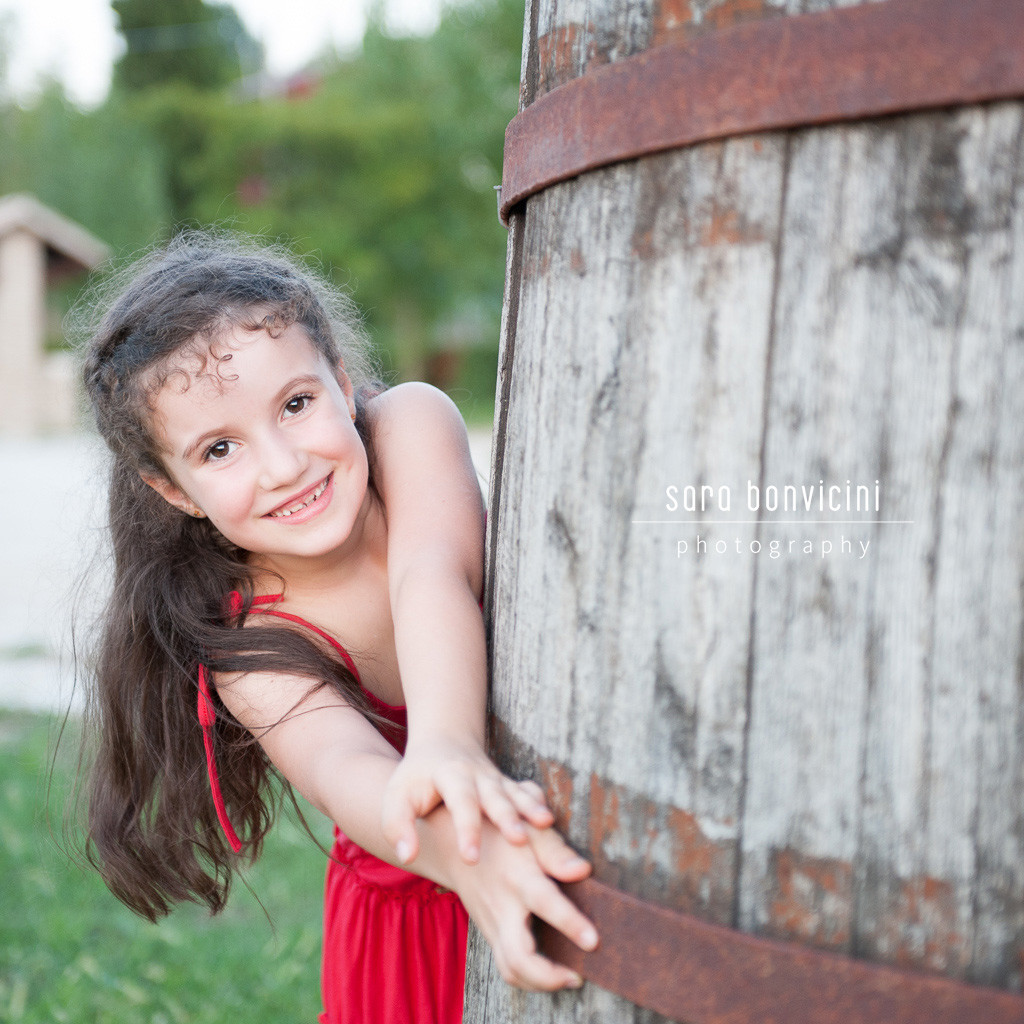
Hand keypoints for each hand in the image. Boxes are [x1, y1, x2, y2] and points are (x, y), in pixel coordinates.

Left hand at [381, 735, 554, 864]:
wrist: (444, 743)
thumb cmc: (416, 778)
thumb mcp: (396, 796)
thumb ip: (397, 825)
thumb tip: (407, 855)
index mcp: (449, 776)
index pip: (460, 802)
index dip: (466, 829)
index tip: (471, 858)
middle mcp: (478, 775)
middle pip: (495, 796)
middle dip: (508, 817)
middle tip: (519, 840)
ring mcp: (497, 780)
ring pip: (517, 794)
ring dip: (531, 808)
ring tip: (546, 825)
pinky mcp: (509, 787)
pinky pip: (528, 794)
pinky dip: (539, 804)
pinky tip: (550, 822)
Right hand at [448, 819, 598, 990]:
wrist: (453, 847)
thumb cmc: (500, 835)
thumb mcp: (528, 831)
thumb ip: (556, 851)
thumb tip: (584, 870)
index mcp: (518, 877)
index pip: (544, 902)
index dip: (569, 923)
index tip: (593, 941)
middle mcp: (503, 907)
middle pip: (519, 957)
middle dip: (550, 976)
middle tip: (578, 975)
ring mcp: (493, 926)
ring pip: (511, 970)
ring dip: (540, 983)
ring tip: (570, 977)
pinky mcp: (490, 935)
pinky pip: (507, 967)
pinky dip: (528, 978)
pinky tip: (550, 973)